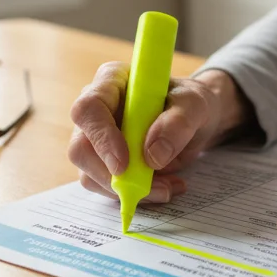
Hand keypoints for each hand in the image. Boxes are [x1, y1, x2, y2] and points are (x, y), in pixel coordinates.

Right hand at [67, 64, 251, 203]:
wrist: (193, 120)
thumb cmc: (188, 102)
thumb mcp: (196, 104)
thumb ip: (178, 123)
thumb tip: (153, 155)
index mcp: (110, 82)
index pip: (89, 109)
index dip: (101, 138)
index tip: (124, 165)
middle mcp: (96, 110)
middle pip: (81, 148)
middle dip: (113, 176)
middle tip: (152, 187)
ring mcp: (95, 139)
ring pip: (91, 174)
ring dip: (128, 189)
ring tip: (168, 187)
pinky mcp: (103, 163)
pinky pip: (106, 187)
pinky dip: (134, 194)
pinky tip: (164, 187)